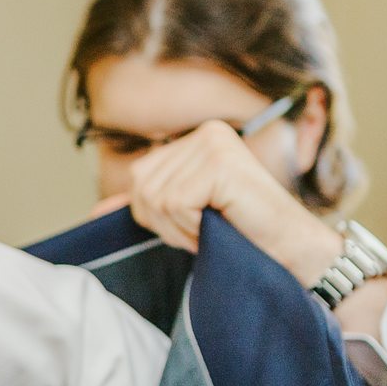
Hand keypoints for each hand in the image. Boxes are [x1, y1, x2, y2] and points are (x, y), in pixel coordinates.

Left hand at [92, 119, 344, 287]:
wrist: (291, 252)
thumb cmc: (243, 236)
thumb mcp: (185, 217)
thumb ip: (146, 205)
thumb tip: (95, 211)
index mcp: (197, 139)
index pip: (140, 179)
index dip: (158, 214)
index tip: (195, 224)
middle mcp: (206, 133)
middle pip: (142, 187)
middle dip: (166, 223)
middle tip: (205, 229)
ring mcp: (214, 145)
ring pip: (156, 198)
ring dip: (181, 228)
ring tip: (214, 228)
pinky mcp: (219, 164)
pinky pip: (175, 204)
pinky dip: (192, 228)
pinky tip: (221, 225)